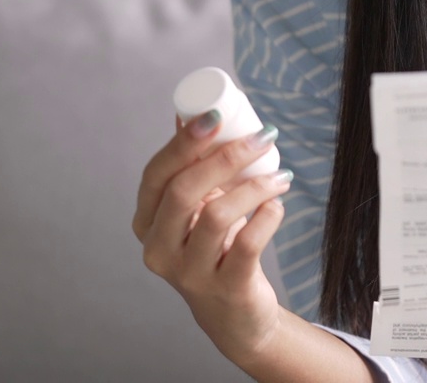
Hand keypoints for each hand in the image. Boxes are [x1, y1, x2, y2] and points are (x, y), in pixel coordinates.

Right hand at [132, 113, 292, 364]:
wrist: (236, 314)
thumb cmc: (217, 248)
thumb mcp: (198, 208)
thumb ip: (192, 167)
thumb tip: (191, 111)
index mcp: (146, 222)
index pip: (156, 175)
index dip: (183, 142)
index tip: (216, 115)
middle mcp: (159, 249)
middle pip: (183, 192)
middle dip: (224, 157)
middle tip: (262, 137)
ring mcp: (189, 273)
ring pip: (217, 216)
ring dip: (254, 186)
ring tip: (280, 176)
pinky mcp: (225, 289)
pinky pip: (247, 244)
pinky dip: (267, 217)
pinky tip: (278, 205)